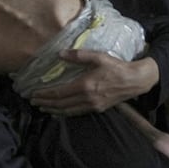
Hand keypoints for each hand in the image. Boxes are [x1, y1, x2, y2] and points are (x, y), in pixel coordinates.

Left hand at [29, 50, 158, 115]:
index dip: (45, 94)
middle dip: (45, 103)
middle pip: (61, 104)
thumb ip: (78, 55)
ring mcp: (92, 105)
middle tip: (33, 101)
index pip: (59, 93)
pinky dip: (64, 113)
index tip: (34, 94)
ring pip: (68, 111)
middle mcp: (87, 98)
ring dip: (53, 110)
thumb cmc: (116, 67)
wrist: (135, 80)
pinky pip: (76, 113)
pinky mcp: (98, 109)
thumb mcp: (98, 57)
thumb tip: (60, 54)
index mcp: (85, 85)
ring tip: (42, 107)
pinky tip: (59, 111)